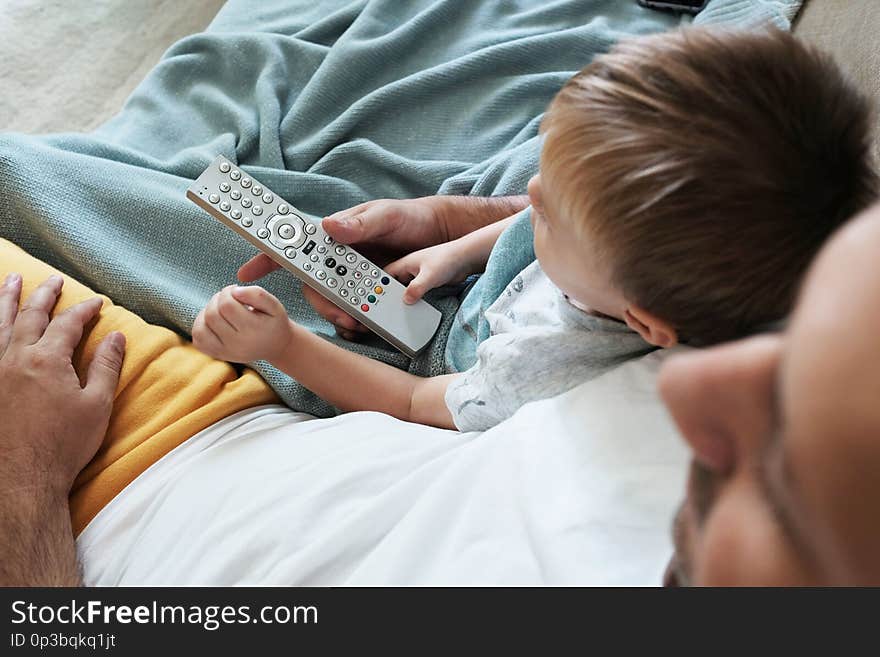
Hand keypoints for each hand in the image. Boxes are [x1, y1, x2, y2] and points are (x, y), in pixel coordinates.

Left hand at [0, 273, 125, 498]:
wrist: (20, 478)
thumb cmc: (62, 445)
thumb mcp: (96, 406)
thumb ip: (105, 367)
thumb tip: (116, 337)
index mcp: (46, 360)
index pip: (68, 324)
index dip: (84, 310)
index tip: (97, 303)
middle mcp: (13, 358)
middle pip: (29, 315)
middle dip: (44, 294)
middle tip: (54, 280)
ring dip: (5, 299)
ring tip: (11, 281)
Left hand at [193, 285, 292, 363]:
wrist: (276, 346)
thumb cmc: (274, 322)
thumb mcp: (274, 305)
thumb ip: (257, 294)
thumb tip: (234, 291)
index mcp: (252, 330)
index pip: (226, 306)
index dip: (227, 292)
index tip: (235, 290)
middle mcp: (237, 344)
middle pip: (212, 315)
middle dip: (217, 300)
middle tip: (228, 298)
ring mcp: (226, 352)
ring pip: (200, 329)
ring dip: (206, 313)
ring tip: (220, 309)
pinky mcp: (219, 355)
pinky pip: (198, 340)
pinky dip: (201, 327)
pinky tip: (214, 321)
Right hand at [237, 197, 449, 339]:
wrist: (442, 236)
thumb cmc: (410, 218)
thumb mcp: (387, 216)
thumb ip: (360, 222)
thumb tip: (330, 227)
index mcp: (334, 237)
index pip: (295, 246)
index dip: (267, 258)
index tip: (246, 274)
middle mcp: (338, 259)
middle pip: (312, 285)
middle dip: (320, 303)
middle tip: (339, 314)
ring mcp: (353, 277)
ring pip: (330, 302)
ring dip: (338, 315)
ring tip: (357, 322)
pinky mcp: (369, 293)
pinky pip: (352, 311)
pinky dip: (355, 322)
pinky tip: (366, 326)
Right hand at [385, 240, 474, 303]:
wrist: (466, 259)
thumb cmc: (448, 259)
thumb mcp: (430, 275)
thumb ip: (417, 288)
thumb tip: (406, 300)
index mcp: (404, 263)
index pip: (384, 275)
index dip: (376, 286)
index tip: (372, 298)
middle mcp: (409, 270)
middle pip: (392, 285)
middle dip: (387, 296)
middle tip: (383, 310)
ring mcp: (418, 277)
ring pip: (404, 291)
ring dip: (402, 300)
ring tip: (399, 312)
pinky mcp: (427, 284)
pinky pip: (415, 294)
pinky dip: (413, 302)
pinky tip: (414, 310)